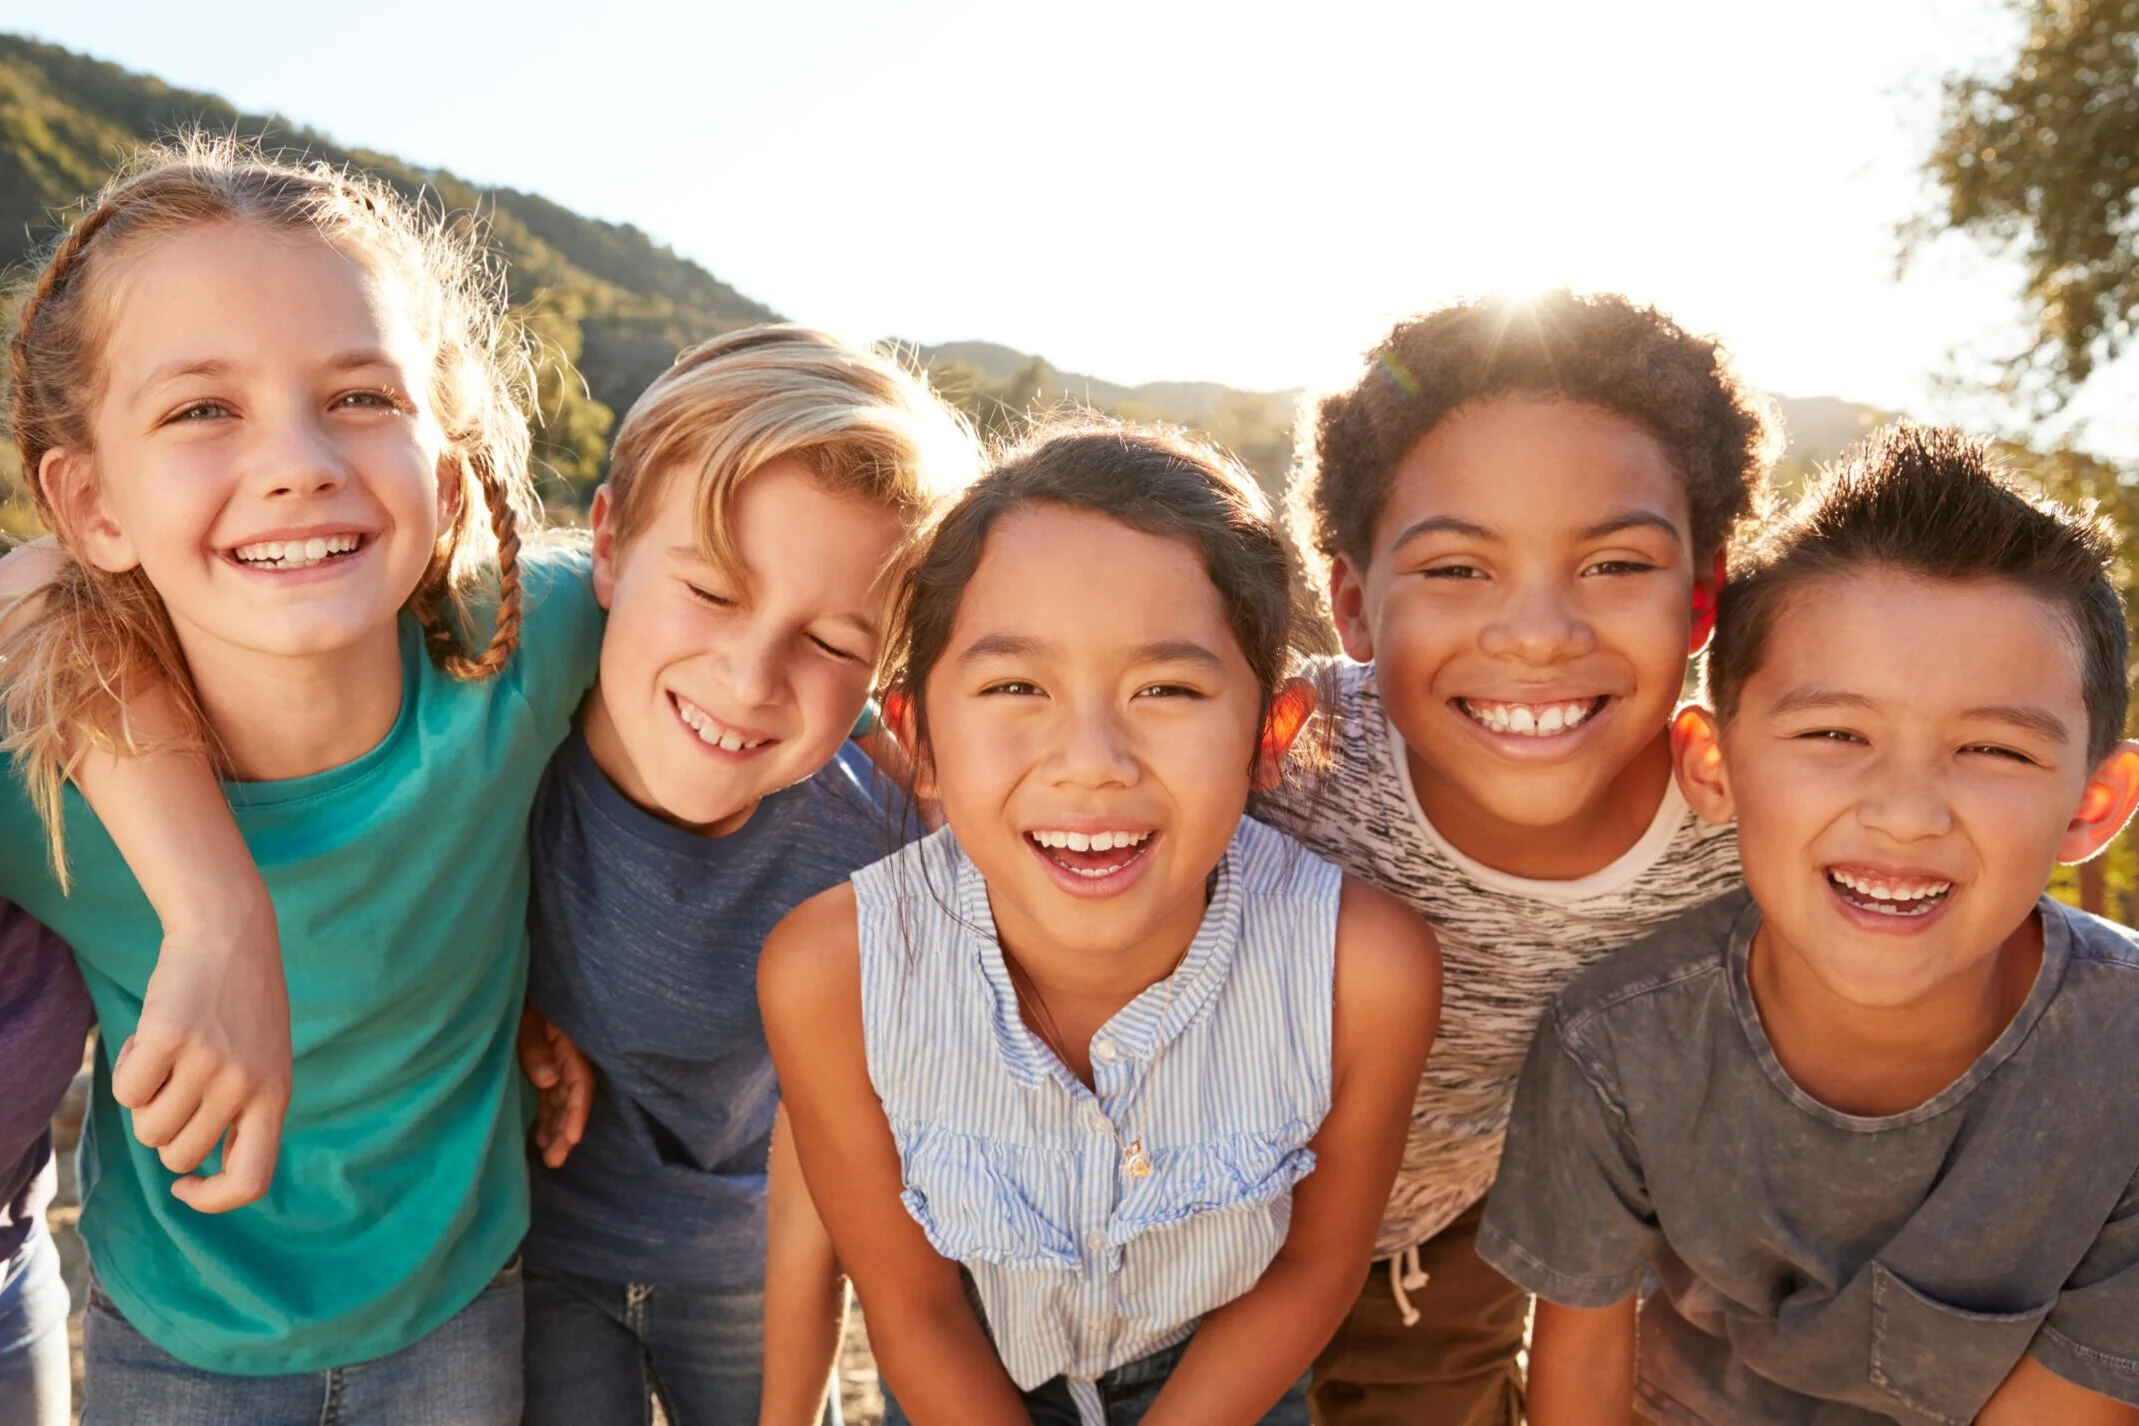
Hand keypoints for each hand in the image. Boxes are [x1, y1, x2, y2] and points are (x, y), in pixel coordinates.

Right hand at [117, 896, 290, 1213]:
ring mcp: (208, 1064)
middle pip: (176, 1155)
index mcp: (275, 1098)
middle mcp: (245, 1086)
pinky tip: (149, 1038)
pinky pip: (124, 1091)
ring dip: (144, 1098)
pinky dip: (125, 1069)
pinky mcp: (169, 1039)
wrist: (231, 933)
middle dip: (164, 1129)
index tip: (185, 1184)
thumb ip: (240, 1112)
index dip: (212, 1198)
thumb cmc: (240, 1004)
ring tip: (169, 1054)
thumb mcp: (263, 1061)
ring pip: (147, 1128)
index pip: (250, 1181)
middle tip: (176, 1083)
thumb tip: (189, 1167)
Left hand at [519, 1006, 593, 1167]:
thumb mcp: (524, 1017)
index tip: (572, 1138)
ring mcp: (553, 1060)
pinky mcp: (541, 1063)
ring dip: (556, 1127)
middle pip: (572, 1097)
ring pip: (560, 1100)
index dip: (577, 1111)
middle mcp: (564, 1055)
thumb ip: (536, 1047)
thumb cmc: (517, 996)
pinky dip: (546, 1115)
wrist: (503, 981)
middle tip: (555, 1160)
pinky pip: (548, 1095)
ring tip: (548, 1155)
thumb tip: (549, 1081)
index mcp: (568, 1041)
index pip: (579, 1082)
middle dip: (566, 1130)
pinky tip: (539, 1135)